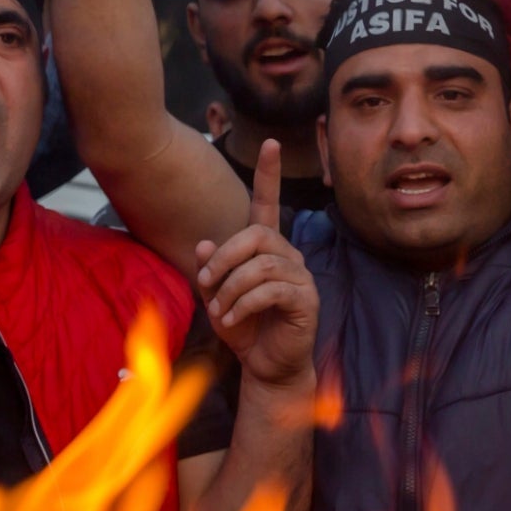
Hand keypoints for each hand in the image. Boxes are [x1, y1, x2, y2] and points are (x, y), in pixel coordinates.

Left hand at [193, 140, 315, 388]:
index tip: (272, 143)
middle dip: (225, 258)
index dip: (270, 174)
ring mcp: (300, 277)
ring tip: (219, 310)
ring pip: (261, 264)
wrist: (265, 367)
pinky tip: (234, 319)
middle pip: (257, 235)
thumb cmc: (244, 328)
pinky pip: (271, 289)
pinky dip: (243, 304)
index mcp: (266, 249)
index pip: (268, 204)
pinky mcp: (305, 301)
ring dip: (230, 288)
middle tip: (207, 283)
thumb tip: (205, 244)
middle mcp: (288, 256)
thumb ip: (210, 270)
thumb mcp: (216, 297)